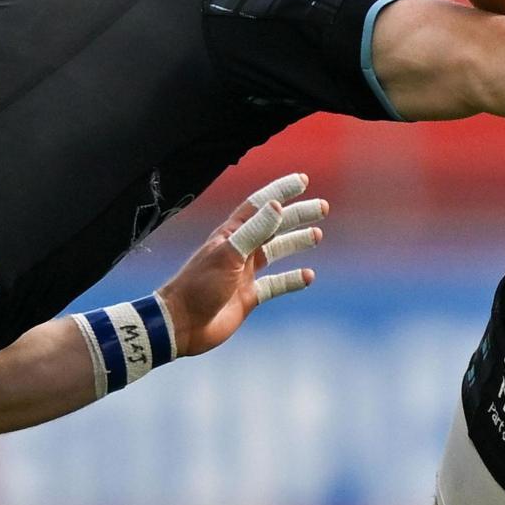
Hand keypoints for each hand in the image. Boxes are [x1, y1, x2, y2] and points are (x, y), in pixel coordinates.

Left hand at [157, 173, 325, 356]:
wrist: (181, 324)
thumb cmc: (199, 285)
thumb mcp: (228, 254)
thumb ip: (254, 231)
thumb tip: (277, 206)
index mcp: (231, 234)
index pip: (259, 205)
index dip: (280, 191)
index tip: (303, 180)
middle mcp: (239, 249)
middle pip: (274, 226)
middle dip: (298, 215)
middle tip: (323, 207)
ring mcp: (244, 273)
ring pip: (276, 251)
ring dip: (296, 242)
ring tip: (317, 235)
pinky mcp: (248, 296)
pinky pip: (276, 284)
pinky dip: (292, 280)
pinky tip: (308, 276)